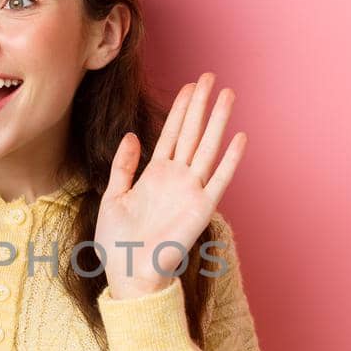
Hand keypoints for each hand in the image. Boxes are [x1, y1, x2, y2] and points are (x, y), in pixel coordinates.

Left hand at [95, 72, 245, 300]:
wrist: (129, 274)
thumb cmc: (118, 242)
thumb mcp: (112, 197)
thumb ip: (123, 166)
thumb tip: (132, 136)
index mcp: (154, 174)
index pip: (171, 133)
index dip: (180, 109)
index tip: (189, 85)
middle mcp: (176, 178)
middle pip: (191, 133)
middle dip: (201, 105)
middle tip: (210, 77)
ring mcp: (190, 191)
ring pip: (206, 148)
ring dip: (217, 122)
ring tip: (227, 95)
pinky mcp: (201, 208)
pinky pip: (218, 180)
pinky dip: (229, 160)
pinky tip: (238, 138)